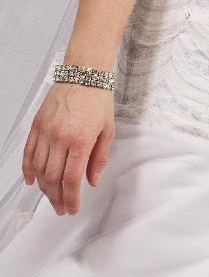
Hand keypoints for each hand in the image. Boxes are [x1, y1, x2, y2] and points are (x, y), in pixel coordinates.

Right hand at [22, 81, 115, 215]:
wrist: (84, 74)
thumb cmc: (98, 99)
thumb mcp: (108, 129)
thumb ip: (100, 158)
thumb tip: (93, 181)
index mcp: (81, 139)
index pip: (71, 179)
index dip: (70, 198)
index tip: (72, 208)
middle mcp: (60, 137)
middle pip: (53, 177)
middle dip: (56, 198)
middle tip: (60, 207)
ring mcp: (46, 130)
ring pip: (38, 168)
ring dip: (43, 187)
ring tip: (50, 196)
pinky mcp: (37, 124)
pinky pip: (28, 152)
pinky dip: (27, 169)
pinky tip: (31, 180)